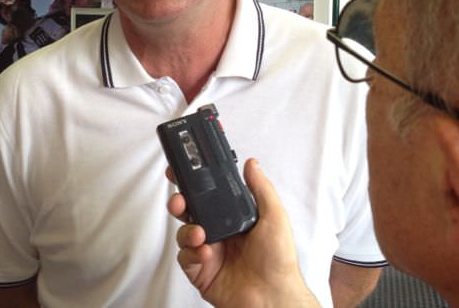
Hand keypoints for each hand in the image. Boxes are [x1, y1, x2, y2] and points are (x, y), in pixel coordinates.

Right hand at [167, 159, 319, 307]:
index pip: (209, 195)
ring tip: (200, 234)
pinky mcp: (200, 270)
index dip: (195, 183)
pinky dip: (190, 253)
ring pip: (184, 232)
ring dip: (187, 230)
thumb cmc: (278, 261)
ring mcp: (209, 251)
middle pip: (190, 210)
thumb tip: (252, 164)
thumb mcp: (274, 216)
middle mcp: (220, 232)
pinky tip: (204, 254)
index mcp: (234, 217)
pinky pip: (184, 257)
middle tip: (180, 200)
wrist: (272, 297)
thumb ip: (261, 188)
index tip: (184, 170)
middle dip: (180, 201)